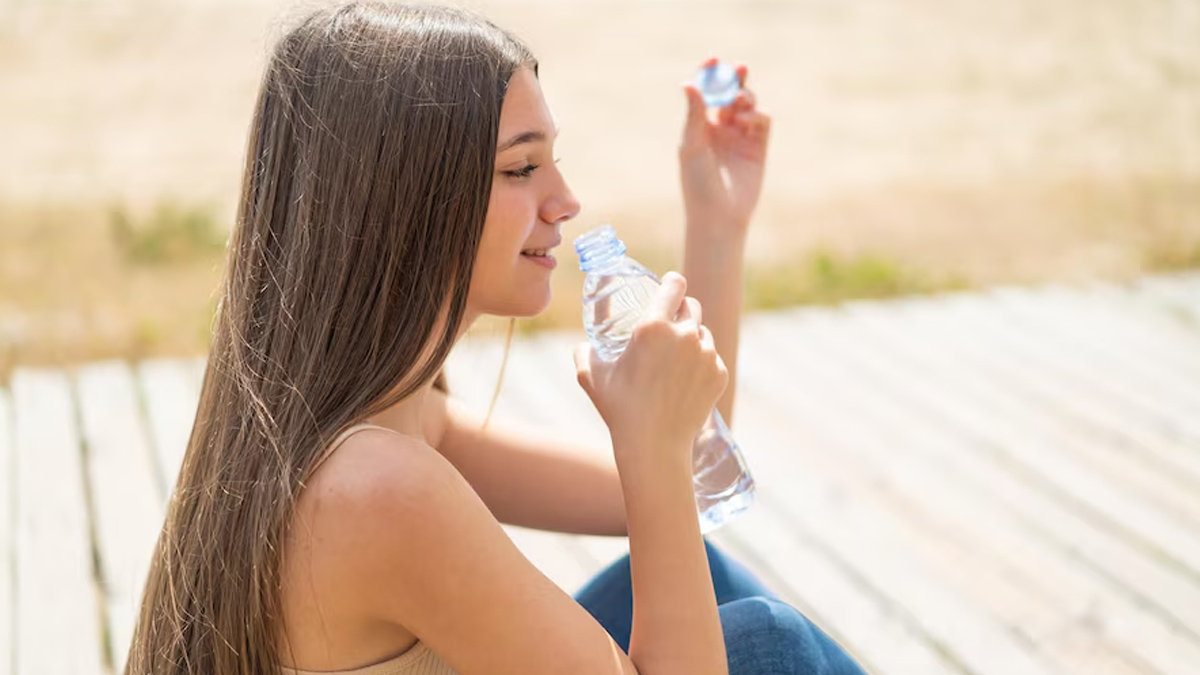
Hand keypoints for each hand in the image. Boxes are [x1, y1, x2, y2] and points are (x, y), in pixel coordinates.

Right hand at [573, 272, 728, 470]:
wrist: (654, 445)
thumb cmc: (620, 408)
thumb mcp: (590, 377)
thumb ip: (584, 353)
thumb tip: (582, 345)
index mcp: (653, 327)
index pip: (675, 285)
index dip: (672, 282)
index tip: (670, 285)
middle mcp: (685, 335)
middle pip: (692, 306)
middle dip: (680, 310)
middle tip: (668, 325)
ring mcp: (706, 355)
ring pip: (703, 333)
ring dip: (691, 338)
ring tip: (674, 359)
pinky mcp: (718, 374)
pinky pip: (711, 358)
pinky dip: (701, 364)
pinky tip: (684, 380)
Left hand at [680, 57, 771, 234]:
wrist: (719, 215)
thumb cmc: (697, 182)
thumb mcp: (692, 144)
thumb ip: (694, 114)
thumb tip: (689, 83)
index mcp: (699, 126)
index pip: (706, 93)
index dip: (710, 75)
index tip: (713, 59)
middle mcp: (721, 129)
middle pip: (730, 95)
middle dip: (735, 79)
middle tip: (739, 68)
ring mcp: (741, 138)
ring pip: (748, 105)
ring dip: (746, 97)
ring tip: (740, 103)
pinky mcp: (759, 148)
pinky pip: (762, 122)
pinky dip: (757, 114)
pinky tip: (747, 121)